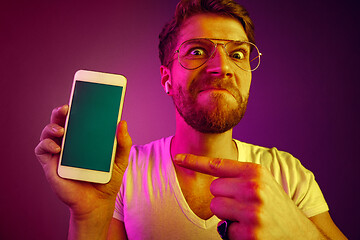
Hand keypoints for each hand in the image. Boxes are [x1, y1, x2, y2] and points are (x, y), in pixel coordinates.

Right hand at [35, 105, 131, 218]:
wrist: (98, 203)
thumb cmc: (108, 179)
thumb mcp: (119, 160)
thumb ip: (123, 143)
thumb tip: (122, 122)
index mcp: (85, 138)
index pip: (79, 119)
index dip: (77, 107)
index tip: (80, 97)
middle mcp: (71, 142)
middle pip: (61, 122)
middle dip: (61, 112)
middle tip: (67, 108)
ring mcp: (59, 153)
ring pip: (48, 132)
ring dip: (52, 127)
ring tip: (62, 130)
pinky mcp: (51, 165)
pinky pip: (41, 150)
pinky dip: (46, 144)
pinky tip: (57, 146)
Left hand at [173, 154, 321, 239]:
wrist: (302, 234)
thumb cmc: (276, 206)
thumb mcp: (262, 183)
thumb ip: (239, 175)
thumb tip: (210, 175)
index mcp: (256, 172)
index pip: (217, 165)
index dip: (194, 161)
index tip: (177, 158)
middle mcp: (254, 189)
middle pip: (213, 189)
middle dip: (223, 198)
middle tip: (243, 205)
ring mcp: (251, 212)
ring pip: (215, 208)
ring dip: (227, 215)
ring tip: (248, 218)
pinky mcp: (249, 234)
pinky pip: (225, 229)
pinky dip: (234, 232)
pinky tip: (252, 231)